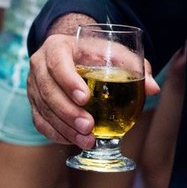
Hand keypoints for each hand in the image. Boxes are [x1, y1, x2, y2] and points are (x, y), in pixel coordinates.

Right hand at [27, 26, 161, 147]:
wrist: (74, 54)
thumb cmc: (96, 52)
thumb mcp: (115, 52)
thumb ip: (135, 67)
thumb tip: (153, 89)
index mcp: (57, 46)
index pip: (58, 63)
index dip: (68, 81)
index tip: (85, 99)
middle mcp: (39, 65)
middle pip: (48, 90)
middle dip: (68, 112)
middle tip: (88, 126)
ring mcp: (33, 85)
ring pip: (43, 109)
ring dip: (64, 127)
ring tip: (86, 140)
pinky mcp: (34, 103)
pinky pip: (40, 122)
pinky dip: (56, 133)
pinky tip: (73, 141)